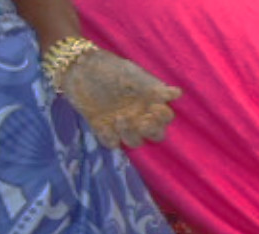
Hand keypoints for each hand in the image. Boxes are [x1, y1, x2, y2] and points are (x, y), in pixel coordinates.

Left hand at [60, 49, 182, 148]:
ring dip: (130, 134)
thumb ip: (154, 86)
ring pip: (134, 142)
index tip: (155, 107)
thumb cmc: (111, 67)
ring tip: (120, 118)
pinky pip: (111, 143)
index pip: (165, 119)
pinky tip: (104, 125)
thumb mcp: (134, 74)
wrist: (81, 65)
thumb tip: (177, 94)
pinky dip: (110, 137)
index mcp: (149, 104)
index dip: (163, 117)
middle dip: (151, 130)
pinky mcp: (101, 127)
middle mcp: (138, 117)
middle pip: (155, 135)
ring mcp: (121, 124)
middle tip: (142, 121)